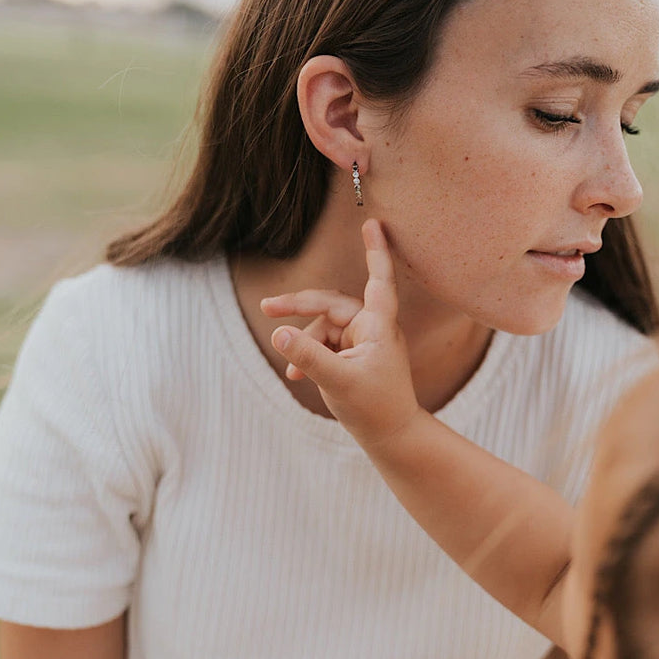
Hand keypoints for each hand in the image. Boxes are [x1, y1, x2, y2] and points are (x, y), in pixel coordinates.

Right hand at [261, 219, 423, 443]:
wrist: (392, 436)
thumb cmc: (374, 407)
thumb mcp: (336, 380)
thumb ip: (307, 356)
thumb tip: (278, 333)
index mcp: (379, 325)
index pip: (379, 280)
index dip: (376, 250)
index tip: (373, 222)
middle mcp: (374, 327)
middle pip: (331, 305)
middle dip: (299, 307)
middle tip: (266, 307)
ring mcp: (365, 340)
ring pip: (324, 327)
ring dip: (304, 344)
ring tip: (292, 372)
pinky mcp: (356, 354)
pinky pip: (326, 344)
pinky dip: (310, 355)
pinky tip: (295, 375)